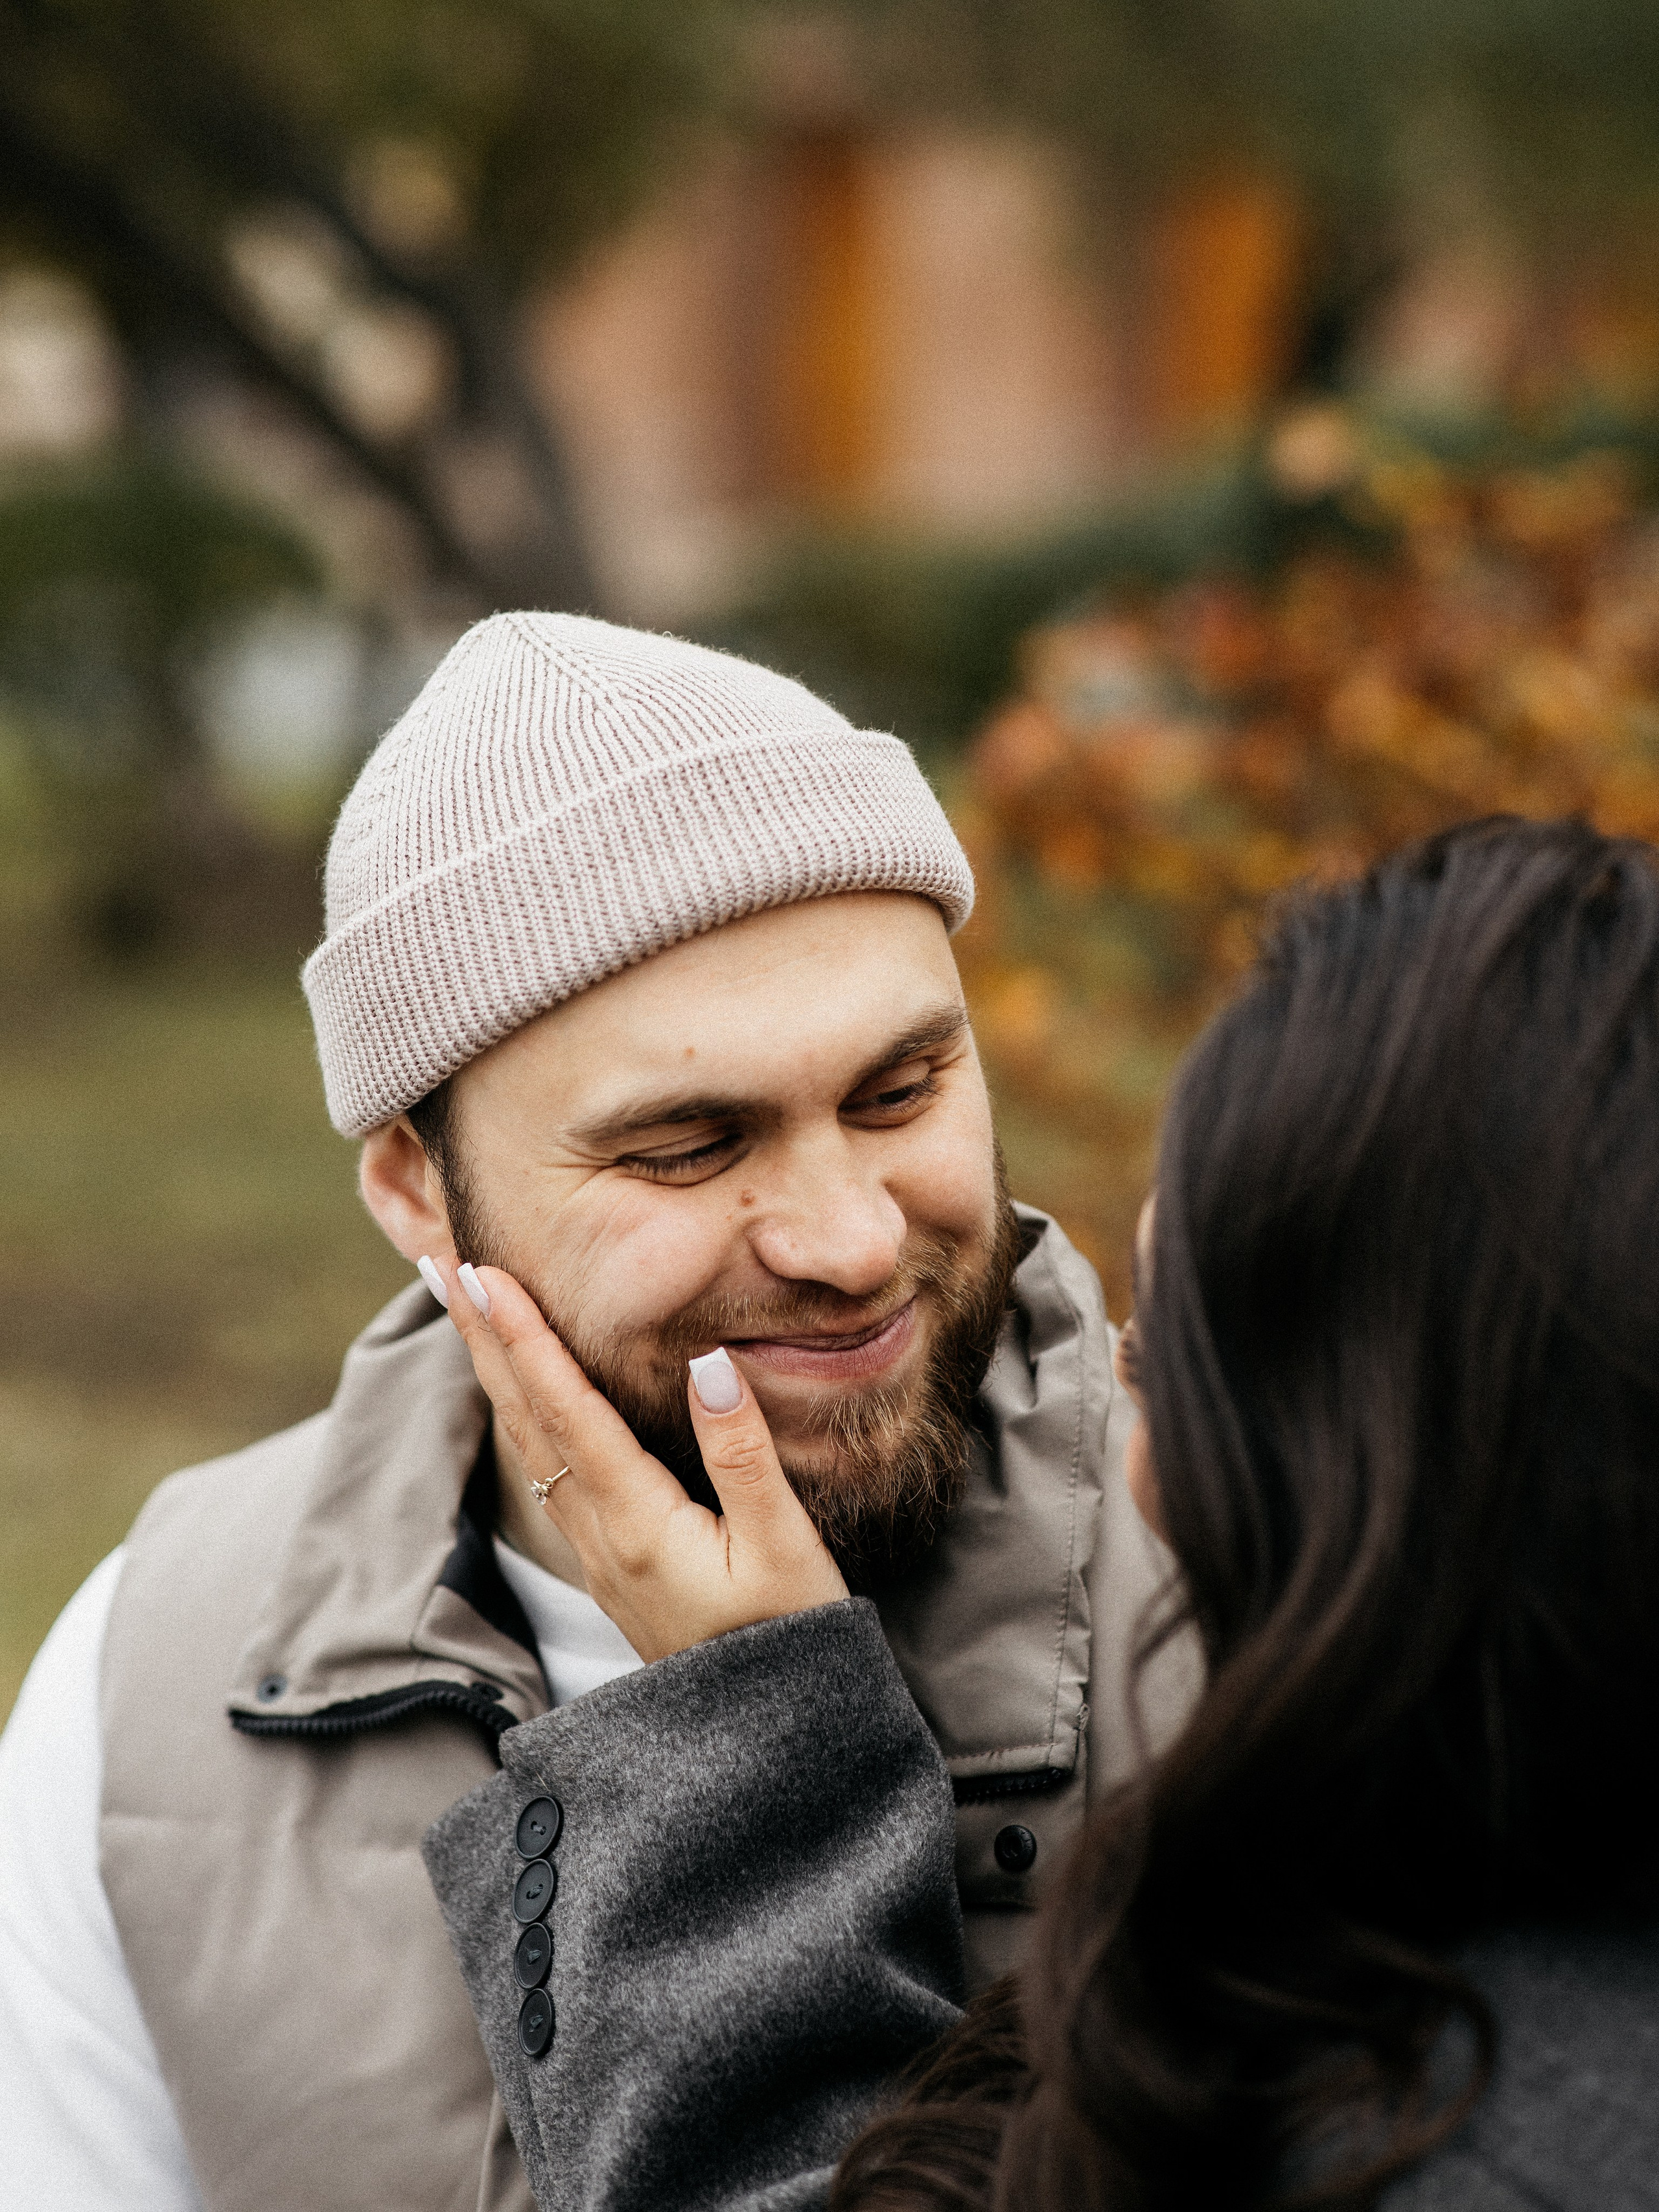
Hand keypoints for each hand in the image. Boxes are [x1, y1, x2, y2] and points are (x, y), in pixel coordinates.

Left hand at [432, 1259, 848, 1661]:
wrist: (765, 1738)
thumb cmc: (787, 1639)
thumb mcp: (782, 1546)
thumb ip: (743, 1454)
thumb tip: (710, 1364)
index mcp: (636, 1522)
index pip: (565, 1410)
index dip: (524, 1338)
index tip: (486, 1275)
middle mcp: (600, 1534)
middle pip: (525, 1419)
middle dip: (483, 1338)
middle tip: (441, 1263)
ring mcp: (598, 1551)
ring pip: (529, 1443)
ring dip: (494, 1370)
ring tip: (464, 1309)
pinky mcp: (610, 1562)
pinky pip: (548, 1469)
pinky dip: (522, 1413)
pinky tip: (518, 1393)